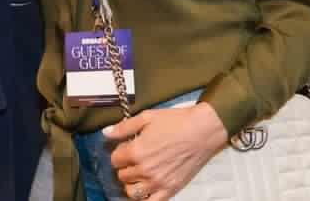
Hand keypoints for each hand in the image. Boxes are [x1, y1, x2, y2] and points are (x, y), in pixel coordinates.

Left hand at [104, 103, 227, 198]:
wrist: (203, 130)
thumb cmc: (178, 122)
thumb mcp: (147, 117)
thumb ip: (124, 127)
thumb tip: (106, 133)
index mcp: (137, 151)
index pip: (115, 159)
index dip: (119, 153)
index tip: (125, 149)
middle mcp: (145, 169)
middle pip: (122, 176)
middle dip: (125, 167)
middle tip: (134, 159)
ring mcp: (158, 182)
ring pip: (132, 192)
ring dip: (132, 184)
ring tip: (139, 174)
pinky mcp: (170, 190)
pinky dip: (145, 198)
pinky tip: (147, 188)